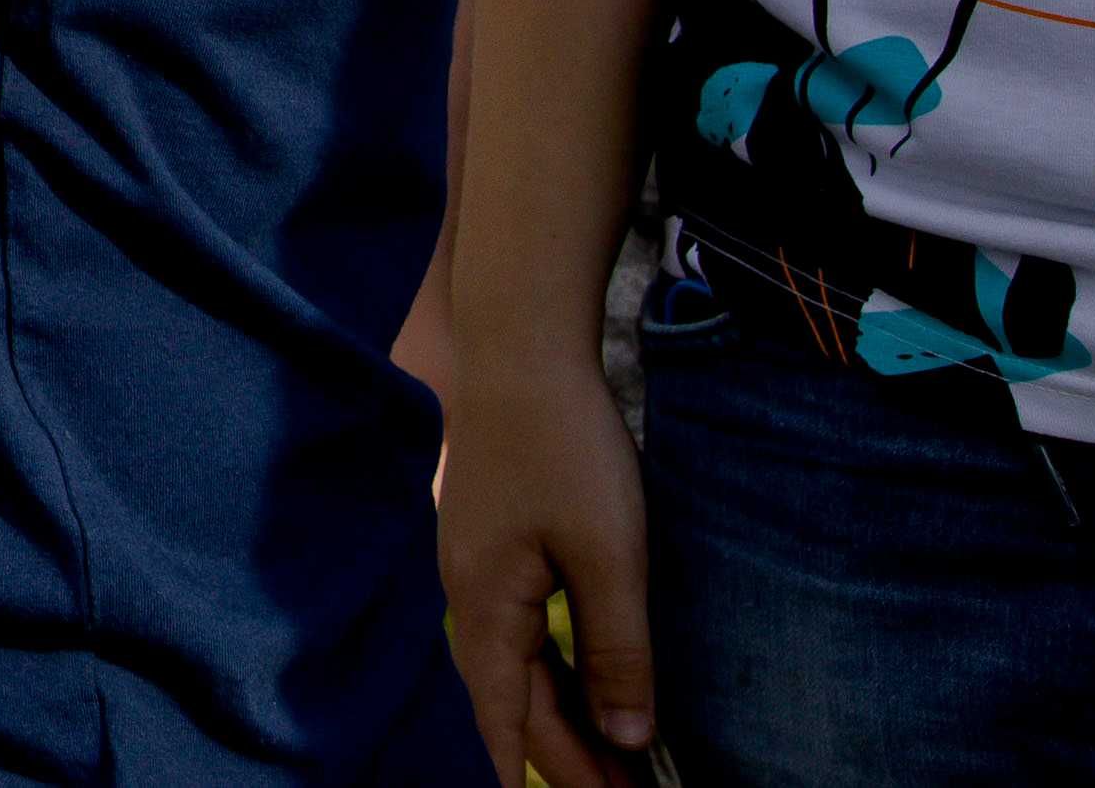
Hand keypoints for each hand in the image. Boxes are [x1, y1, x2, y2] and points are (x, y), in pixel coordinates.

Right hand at [438, 345, 656, 787]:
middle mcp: (469, 594)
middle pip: (511, 697)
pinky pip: (521, 628)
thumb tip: (626, 741)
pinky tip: (586, 679)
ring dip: (562, 713)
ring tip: (616, 757)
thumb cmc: (563, 447)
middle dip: (564, 754)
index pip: (508, 719)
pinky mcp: (494, 540)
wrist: (522, 348)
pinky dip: (555, 668)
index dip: (546, 772)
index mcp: (485, 606)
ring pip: (517, 663)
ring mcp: (476, 565)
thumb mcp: (608, 556)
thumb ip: (616, 651)